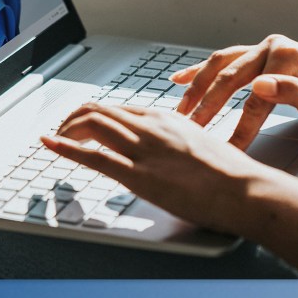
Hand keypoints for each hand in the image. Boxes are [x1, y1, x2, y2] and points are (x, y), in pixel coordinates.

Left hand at [41, 104, 260, 233]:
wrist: (246, 189)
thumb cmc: (231, 174)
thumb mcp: (200, 143)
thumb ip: (176, 141)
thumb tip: (166, 150)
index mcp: (165, 118)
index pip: (118, 108)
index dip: (93, 115)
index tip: (80, 124)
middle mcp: (150, 127)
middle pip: (98, 110)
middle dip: (72, 119)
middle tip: (60, 131)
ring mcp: (144, 149)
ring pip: (91, 124)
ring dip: (66, 130)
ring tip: (55, 139)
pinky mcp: (140, 175)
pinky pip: (94, 156)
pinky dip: (66, 148)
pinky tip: (51, 145)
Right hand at [172, 34, 297, 149]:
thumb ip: (291, 93)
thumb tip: (259, 85)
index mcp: (287, 55)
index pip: (254, 96)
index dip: (239, 125)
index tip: (225, 148)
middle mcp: (271, 46)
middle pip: (230, 77)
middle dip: (207, 105)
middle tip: (190, 129)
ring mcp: (263, 49)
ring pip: (220, 66)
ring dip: (197, 87)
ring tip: (180, 109)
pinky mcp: (259, 56)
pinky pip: (224, 61)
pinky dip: (201, 71)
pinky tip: (180, 79)